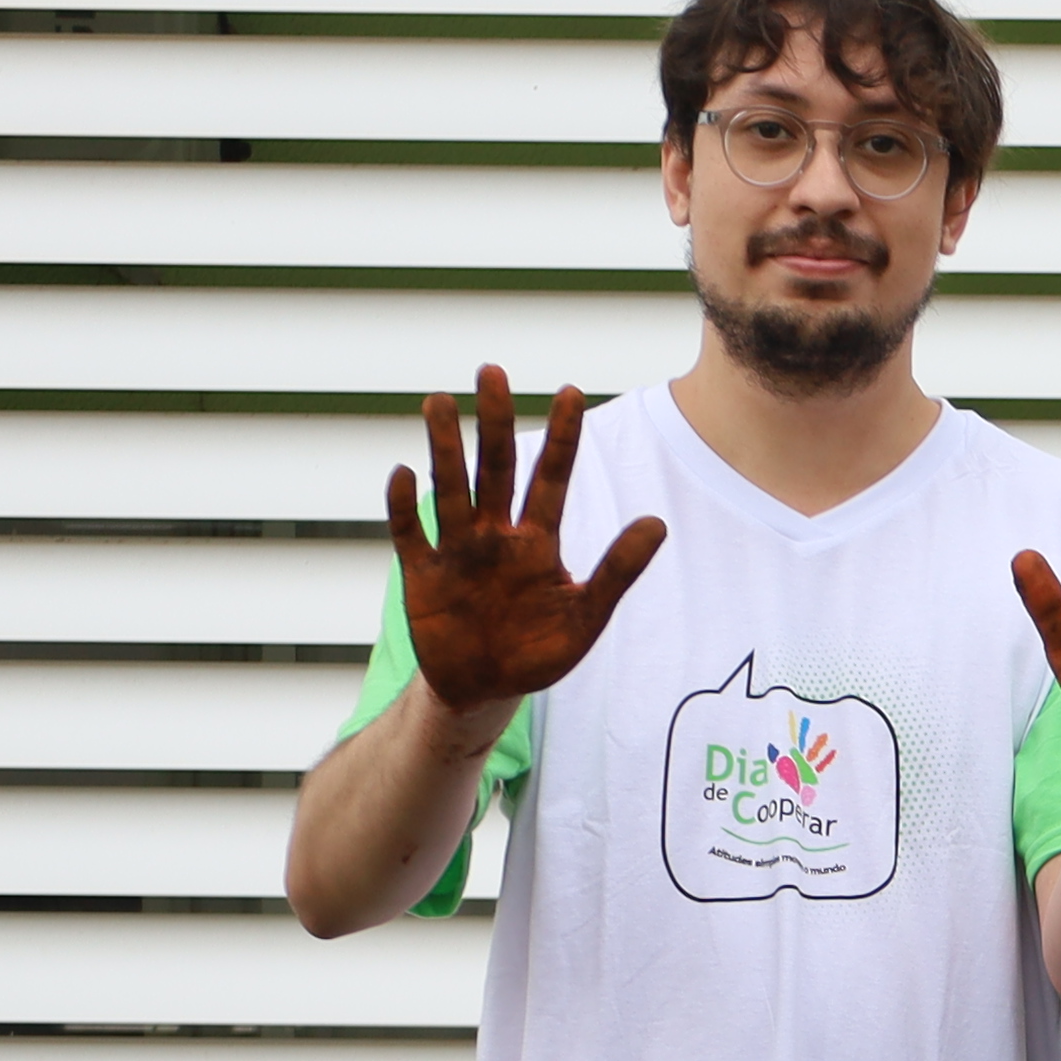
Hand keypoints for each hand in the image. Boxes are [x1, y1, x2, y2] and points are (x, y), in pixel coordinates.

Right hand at [383, 365, 665, 716]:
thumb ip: (617, 571)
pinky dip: (404, 506)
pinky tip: (403, 472)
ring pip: (450, 489)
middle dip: (494, 422)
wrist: (484, 690)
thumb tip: (657, 522)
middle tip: (492, 370)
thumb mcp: (584, 617)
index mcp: (537, 540)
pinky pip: (410, 534)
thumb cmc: (536, 652)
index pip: (551, 478)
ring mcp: (456, 550)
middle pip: (496, 468)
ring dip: (444, 448)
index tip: (571, 391)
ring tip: (439, 401)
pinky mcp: (421, 575)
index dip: (562, 437)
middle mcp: (495, 534)